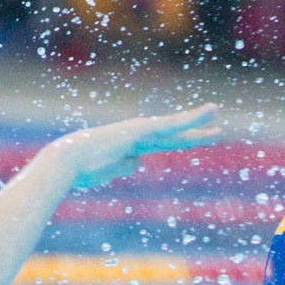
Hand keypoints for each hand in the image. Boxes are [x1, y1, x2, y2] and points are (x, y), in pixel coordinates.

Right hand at [45, 105, 223, 187]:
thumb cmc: (80, 170)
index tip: (194, 143)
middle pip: (172, 136)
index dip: (180, 143)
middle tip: (217, 132)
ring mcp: (138, 132)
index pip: (161, 146)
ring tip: (217, 113)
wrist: (67, 163)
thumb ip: (123, 165)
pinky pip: (170, 125)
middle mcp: (136, 136)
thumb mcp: (107, 172)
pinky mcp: (140, 130)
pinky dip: (189, 120)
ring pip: (174, 127)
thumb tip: (138, 161)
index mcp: (130, 146)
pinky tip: (208, 114)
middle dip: (194, 135)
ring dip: (196, 121)